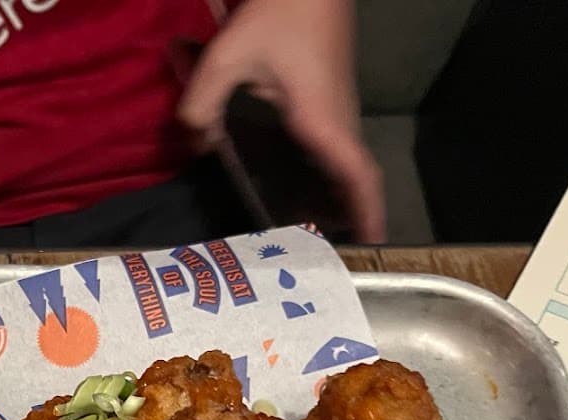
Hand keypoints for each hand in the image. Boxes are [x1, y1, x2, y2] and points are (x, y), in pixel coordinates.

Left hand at [178, 0, 384, 242]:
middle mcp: (338, 118)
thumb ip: (202, 104)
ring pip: (344, 162)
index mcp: (321, 118)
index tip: (371, 241)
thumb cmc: (278, 12)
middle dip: (348, 214)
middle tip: (325, 248)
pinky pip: (333, 145)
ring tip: (313, 225)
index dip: (366, 211)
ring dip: (338, 193)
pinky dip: (327, 170)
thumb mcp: (227, 56)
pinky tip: (300, 181)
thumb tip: (196, 143)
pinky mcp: (329, 97)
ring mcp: (338, 107)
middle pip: (352, 178)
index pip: (356, 174)